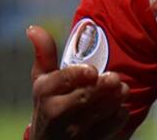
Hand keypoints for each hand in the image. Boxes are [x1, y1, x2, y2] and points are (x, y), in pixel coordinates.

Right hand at [26, 25, 129, 139]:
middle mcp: (56, 113)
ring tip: (123, 89)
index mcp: (44, 91)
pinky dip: (117, 119)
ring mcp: (72, 132)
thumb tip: (33, 28)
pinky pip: (107, 131)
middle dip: (101, 87)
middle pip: (83, 97)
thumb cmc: (49, 103)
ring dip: (113, 100)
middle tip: (116, 78)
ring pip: (97, 114)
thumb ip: (44, 53)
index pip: (62, 80)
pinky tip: (121, 108)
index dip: (78, 75)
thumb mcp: (42, 79)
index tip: (92, 70)